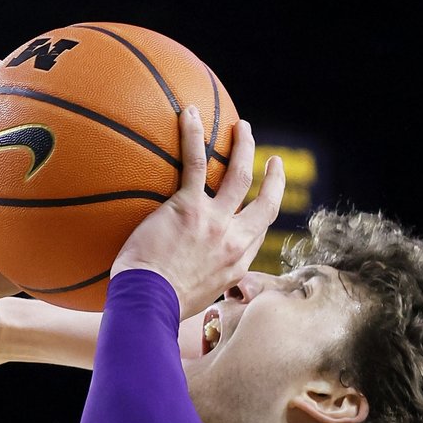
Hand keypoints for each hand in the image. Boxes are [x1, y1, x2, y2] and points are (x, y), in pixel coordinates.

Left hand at [111, 106, 284, 319]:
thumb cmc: (159, 308)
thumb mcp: (193, 302)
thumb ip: (198, 283)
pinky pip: (196, 162)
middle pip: (267, 201)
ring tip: (242, 128)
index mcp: (237, 264)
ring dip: (245, 147)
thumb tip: (184, 280)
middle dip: (273, 177)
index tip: (263, 200)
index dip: (263, 212)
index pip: (258, 232)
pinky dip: (194, 135)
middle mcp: (234, 241)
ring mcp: (215, 222)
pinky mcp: (188, 207)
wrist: (149, 306)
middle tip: (271, 160)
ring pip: (240, 175)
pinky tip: (189, 113)